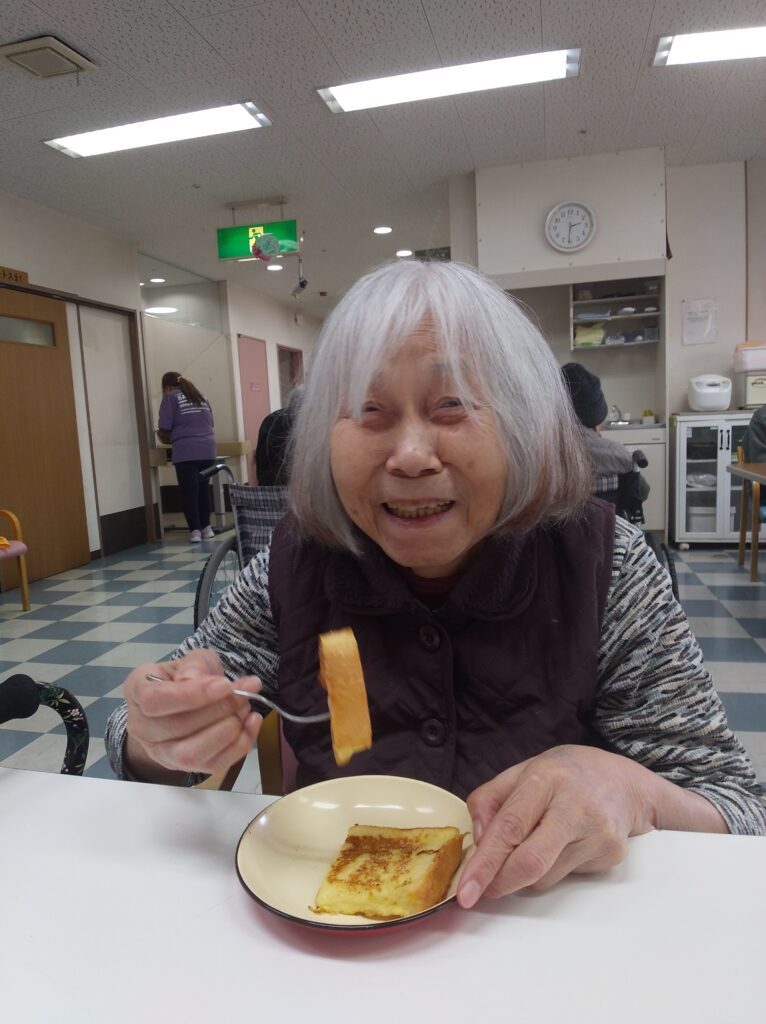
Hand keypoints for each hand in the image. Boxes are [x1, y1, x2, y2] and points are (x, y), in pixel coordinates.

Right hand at [124, 649, 261, 776]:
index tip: (225, 685)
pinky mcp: (184, 768)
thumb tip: (197, 681)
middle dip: (218, 711)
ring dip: (227, 732)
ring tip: (246, 709)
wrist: (187, 700)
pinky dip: (238, 746)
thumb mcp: (193, 659)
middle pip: (176, 727)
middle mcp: (141, 726)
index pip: (155, 700)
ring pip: (190, 754)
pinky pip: (211, 765)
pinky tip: (251, 723)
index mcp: (137, 691)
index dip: (192, 695)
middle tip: (244, 694)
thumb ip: (195, 666)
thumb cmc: (187, 675)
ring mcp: (161, 752)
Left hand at [456, 745, 656, 907]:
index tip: (465, 891)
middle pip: (531, 862)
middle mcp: (574, 807)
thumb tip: (479, 842)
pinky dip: (551, 870)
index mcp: (545, 780)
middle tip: (481, 891)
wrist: (623, 782)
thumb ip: (489, 800)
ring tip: (534, 843)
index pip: (510, 827)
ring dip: (525, 875)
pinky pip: (565, 878)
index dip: (485, 863)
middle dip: (500, 883)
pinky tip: (562, 845)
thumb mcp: (520, 772)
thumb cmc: (565, 776)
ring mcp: (597, 834)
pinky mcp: (610, 855)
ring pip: (544, 878)